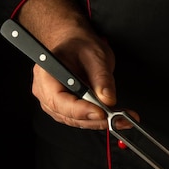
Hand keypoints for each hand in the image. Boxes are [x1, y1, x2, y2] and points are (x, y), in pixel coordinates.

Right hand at [18, 0, 138, 129]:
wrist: (75, 44)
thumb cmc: (79, 46)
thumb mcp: (95, 55)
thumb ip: (101, 77)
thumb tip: (107, 99)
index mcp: (47, 74)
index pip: (59, 100)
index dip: (81, 110)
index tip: (101, 113)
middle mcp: (46, 91)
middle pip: (68, 115)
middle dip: (96, 120)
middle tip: (120, 119)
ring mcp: (54, 102)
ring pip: (76, 121)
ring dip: (100, 123)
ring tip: (123, 120)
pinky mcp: (66, 109)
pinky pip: (81, 119)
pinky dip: (99, 120)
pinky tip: (116, 118)